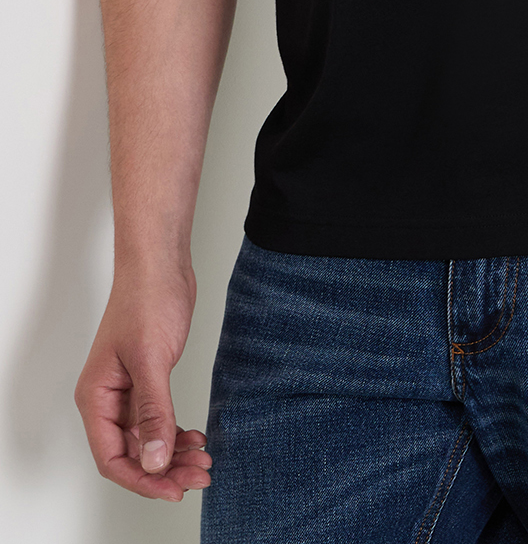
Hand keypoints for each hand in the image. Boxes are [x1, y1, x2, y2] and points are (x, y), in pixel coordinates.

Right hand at [74, 265, 211, 501]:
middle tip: (199, 476)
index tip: (173, 490)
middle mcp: (108, 399)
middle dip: (165, 470)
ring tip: (204, 461)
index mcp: (95, 398)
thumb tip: (156, 461)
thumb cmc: (146, 300)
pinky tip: (196, 437)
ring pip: (148, 439)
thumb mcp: (151, 360)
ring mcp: (128, 391)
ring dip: (174, 454)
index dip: (142, 479)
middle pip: (132, 454)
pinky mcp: (148, 380)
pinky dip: (176, 432)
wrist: (161, 265)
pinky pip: (159, 420)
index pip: (112, 458)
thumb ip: (154, 412)